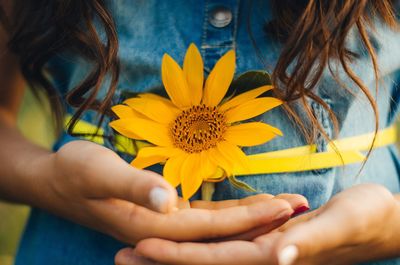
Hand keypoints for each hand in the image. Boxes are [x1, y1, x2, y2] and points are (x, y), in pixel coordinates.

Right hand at [40, 140, 306, 244]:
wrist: (58, 179)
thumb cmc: (75, 172)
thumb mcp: (98, 171)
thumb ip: (133, 186)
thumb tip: (168, 199)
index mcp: (152, 225)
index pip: (211, 227)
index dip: (248, 218)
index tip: (283, 208)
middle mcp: (165, 230)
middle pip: (223, 231)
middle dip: (263, 221)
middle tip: (302, 208)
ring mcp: (167, 223)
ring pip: (219, 225)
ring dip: (253, 217)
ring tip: (288, 207)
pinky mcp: (167, 212)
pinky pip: (207, 216)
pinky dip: (233, 213)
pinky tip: (253, 207)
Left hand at [125, 184, 399, 264]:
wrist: (380, 221)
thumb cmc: (371, 218)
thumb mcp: (346, 222)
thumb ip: (312, 240)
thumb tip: (279, 257)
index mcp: (274, 254)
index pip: (217, 259)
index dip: (179, 255)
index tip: (141, 247)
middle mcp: (261, 256)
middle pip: (203, 260)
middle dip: (164, 260)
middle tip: (120, 255)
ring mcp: (261, 249)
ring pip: (209, 252)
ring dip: (174, 251)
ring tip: (135, 247)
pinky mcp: (266, 238)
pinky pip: (226, 240)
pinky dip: (200, 240)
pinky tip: (180, 232)